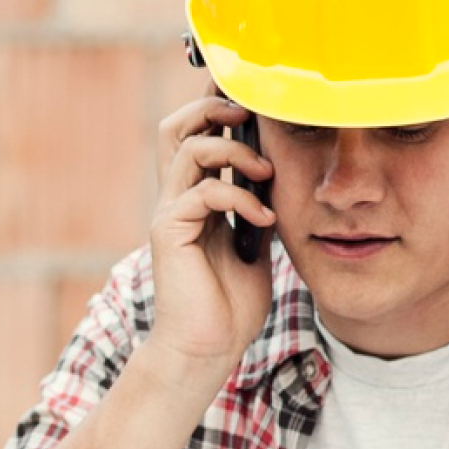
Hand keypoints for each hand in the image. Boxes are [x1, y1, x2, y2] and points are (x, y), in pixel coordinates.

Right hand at [141, 91, 276, 389]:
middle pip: (176, 127)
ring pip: (189, 148)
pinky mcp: (169, 232)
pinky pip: (203, 192)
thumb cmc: (230, 306)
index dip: (216, 110)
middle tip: (249, 115)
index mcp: (193, 199)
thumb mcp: (255, 245)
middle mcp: (175, 199)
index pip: (195, 136)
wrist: (207, 350)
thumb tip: (279, 176)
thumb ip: (257, 208)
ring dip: (235, 150)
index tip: (252, 98)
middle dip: (213, 110)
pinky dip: (240, 197)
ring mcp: (169, 214)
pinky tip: (264, 219)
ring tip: (267, 172)